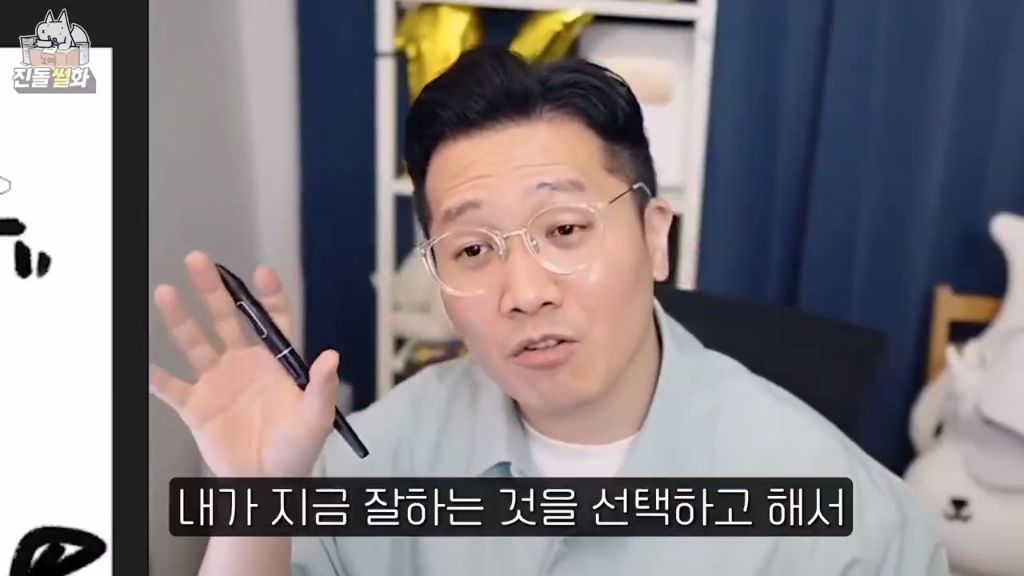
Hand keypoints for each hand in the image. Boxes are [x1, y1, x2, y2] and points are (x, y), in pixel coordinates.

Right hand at [149, 251, 339, 476]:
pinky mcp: (197, 407)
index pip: (273, 319)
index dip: (268, 295)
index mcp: (275, 362)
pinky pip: (171, 388)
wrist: (268, 483)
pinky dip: (156, 377)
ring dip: (180, 318)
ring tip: (166, 291)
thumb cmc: (298, 449)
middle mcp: (244, 364)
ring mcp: (218, 383)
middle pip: (227, 319)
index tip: (263, 273)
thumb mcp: (317, 418)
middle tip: (199, 261)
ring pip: (195, 343)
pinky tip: (142, 360)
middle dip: (213, 290)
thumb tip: (332, 356)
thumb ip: (322, 387)